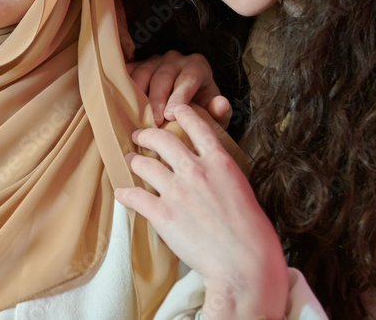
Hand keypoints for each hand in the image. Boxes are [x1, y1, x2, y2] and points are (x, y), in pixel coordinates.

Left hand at [114, 105, 287, 318]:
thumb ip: (221, 176)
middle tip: (139, 136)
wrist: (245, 265)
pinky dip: (125, 194)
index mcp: (220, 163)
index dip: (182, 113)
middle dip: (146, 134)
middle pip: (161, 139)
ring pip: (143, 163)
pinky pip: (134, 196)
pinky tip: (122, 194)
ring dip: (133, 161)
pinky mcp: (162, 213)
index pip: (197, 126)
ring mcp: (177, 190)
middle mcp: (195, 170)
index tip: (173, 110)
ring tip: (129, 162)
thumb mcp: (243, 191)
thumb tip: (210, 173)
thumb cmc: (252, 235)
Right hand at [126, 51, 229, 126]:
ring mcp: (155, 60)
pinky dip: (124, 85)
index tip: (170, 115)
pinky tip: (121, 102)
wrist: (186, 105)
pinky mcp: (139, 65)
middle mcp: (176, 59)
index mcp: (197, 66)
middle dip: (157, 98)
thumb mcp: (215, 115)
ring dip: (138, 94)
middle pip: (164, 75)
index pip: (188, 78)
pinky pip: (129, 71)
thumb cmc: (201, 111)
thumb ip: (221, 112)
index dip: (179, 96)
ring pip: (144, 72)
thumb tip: (221, 104)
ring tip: (137, 115)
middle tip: (154, 121)